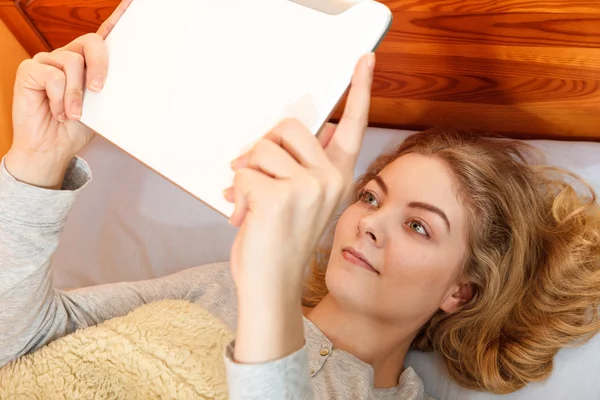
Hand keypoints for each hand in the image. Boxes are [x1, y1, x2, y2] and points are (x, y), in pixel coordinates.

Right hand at [5, 0, 132, 188]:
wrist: (52, 148)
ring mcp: (49, 61)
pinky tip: (56, 110)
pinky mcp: (30, 70)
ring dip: (76, 95)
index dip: (119, 18)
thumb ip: (112, 90)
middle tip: (99, 90)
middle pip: (92, 42)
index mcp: (90, 64)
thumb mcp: (103, 109)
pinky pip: (52, 76)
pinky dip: (58, 98)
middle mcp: (70, 57)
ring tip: (73, 114)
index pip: (105, 35)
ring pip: (72, 63)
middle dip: (100, 66)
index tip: (134, 4)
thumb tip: (137, 82)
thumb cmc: (77, 129)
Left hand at [225, 52, 374, 362]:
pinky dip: (235, 193)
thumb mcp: (300, 200)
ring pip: (260, 149)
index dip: (361, 89)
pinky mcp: (280, 197)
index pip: (354, 125)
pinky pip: (243, 173)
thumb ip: (302, 165)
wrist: (271, 288)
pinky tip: (243, 216)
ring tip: (250, 203)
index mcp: (337, 177)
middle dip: (262, 149)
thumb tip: (299, 134)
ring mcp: (308, 188)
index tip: (366, 59)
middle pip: (288, 126)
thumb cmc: (280, 243)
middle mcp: (330, 179)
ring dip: (245, 174)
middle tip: (255, 175)